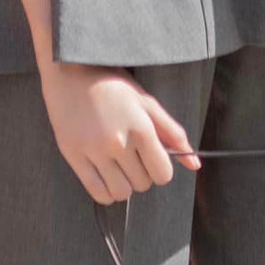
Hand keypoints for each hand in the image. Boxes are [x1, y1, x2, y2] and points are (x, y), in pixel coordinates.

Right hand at [38, 59, 201, 204]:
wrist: (69, 70)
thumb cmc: (111, 84)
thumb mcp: (146, 102)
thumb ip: (173, 133)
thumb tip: (195, 164)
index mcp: (140, 127)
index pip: (163, 174)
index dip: (161, 169)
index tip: (152, 158)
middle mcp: (118, 142)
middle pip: (143, 184)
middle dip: (142, 173)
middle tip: (132, 154)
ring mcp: (94, 151)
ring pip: (122, 193)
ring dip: (124, 184)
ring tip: (118, 165)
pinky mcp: (74, 157)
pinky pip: (99, 194)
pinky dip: (107, 192)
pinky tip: (106, 174)